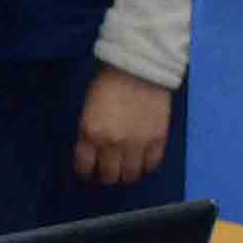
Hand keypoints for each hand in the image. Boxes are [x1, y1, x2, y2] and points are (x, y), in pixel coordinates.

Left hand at [73, 66, 173, 188]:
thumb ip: (89, 131)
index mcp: (92, 132)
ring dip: (126, 173)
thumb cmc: (110, 81)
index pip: (85, 167)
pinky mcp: (157, 140)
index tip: (88, 171)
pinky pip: (151, 165)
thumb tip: (91, 151)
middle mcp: (113, 142)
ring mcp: (137, 143)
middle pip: (109, 176)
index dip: (86, 171)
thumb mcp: (89, 107)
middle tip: (108, 170)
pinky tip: (142, 158)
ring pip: (130, 176)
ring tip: (125, 166)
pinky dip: (146, 165)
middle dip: (106, 175)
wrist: (139, 66)